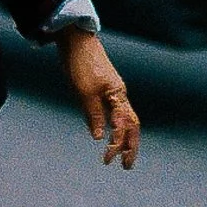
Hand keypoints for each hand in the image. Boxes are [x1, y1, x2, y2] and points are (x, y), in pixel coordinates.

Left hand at [59, 28, 139, 168]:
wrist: (75, 40)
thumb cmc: (80, 64)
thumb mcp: (84, 92)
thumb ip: (94, 114)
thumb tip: (101, 137)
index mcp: (118, 96)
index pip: (124, 126)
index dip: (118, 145)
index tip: (108, 160)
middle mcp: (119, 95)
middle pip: (132, 125)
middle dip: (130, 146)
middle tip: (126, 166)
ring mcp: (112, 91)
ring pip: (124, 118)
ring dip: (123, 137)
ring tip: (119, 154)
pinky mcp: (102, 88)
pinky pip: (112, 111)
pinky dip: (113, 125)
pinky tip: (106, 134)